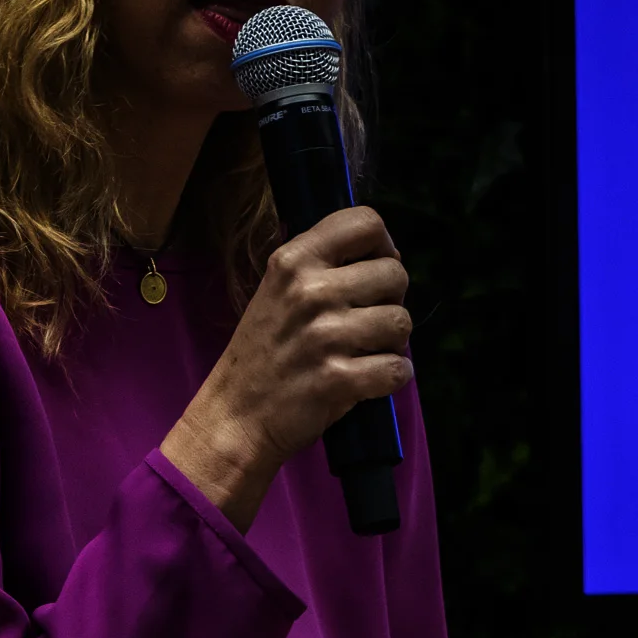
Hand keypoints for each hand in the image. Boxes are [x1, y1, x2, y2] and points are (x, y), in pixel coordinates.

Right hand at [159, 206, 409, 527]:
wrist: (235, 416)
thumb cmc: (264, 352)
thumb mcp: (277, 289)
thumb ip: (322, 264)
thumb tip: (385, 253)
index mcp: (294, 260)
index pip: (366, 222)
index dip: (385, 246)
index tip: (375, 271)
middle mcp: (310, 291)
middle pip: (395, 274)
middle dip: (391, 301)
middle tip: (366, 322)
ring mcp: (324, 335)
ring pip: (402, 323)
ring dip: (392, 343)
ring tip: (363, 352)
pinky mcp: (338, 379)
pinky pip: (398, 369)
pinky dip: (391, 377)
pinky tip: (368, 380)